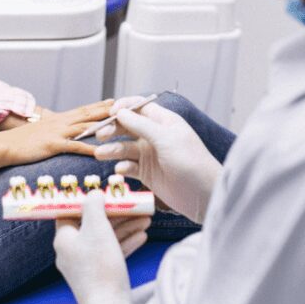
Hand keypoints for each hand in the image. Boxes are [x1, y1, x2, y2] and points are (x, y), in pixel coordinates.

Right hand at [0, 100, 112, 171]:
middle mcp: (60, 122)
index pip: (83, 110)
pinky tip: (100, 151)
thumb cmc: (21, 142)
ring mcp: (57, 132)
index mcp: (58, 119)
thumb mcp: (41, 132)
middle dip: (107, 110)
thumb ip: (54, 132)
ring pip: (85, 126)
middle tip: (125, 106)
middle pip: (88, 114)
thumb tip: (63, 135)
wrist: (5, 145)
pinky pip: (74, 145)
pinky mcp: (53, 144)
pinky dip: (89, 148)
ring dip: (103, 124)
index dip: (99, 105)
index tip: (114, 101)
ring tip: (120, 123)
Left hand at [54, 190, 137, 303]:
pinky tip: (142, 236)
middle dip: (116, 215)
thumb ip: (94, 206)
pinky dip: (125, 243)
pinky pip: (110, 253)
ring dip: (125, 228)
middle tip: (133, 207)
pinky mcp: (98, 276)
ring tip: (146, 220)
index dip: (88, 202)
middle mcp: (71, 251)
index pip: (71, 213)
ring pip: (105, 239)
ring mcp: (85, 265)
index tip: (105, 196)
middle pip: (92, 225)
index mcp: (64, 239)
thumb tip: (93, 194)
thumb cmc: (100, 267)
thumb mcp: (97, 228)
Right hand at [94, 101, 220, 223]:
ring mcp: (150, 155)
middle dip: (112, 129)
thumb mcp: (166, 139)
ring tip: (100, 154)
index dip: (123, 108)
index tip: (110, 114)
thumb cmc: (192, 162)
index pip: (139, 107)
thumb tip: (120, 112)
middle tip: (100, 135)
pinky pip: (128, 166)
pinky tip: (120, 170)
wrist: (204, 196)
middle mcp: (154, 136)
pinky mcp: (147, 173)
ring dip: (112, 150)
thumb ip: (141, 125)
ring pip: (124, 147)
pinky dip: (122, 167)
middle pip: (127, 126)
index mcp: (163, 122)